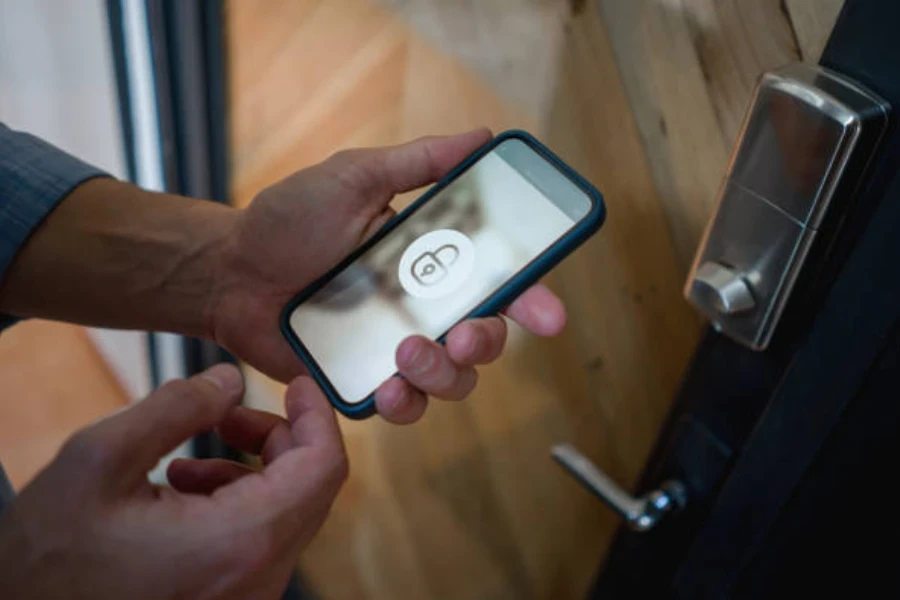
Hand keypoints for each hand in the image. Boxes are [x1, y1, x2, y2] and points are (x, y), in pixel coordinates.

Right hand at [0, 365, 346, 598]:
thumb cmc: (47, 558)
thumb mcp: (98, 460)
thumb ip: (175, 407)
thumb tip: (230, 379)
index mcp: (238, 542)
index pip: (323, 468)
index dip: (318, 415)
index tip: (298, 384)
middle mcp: (257, 580)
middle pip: (310, 489)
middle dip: (278, 438)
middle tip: (228, 415)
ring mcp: (248, 599)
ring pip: (286, 515)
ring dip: (252, 472)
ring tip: (190, 457)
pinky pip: (260, 544)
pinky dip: (238, 506)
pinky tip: (183, 492)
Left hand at [210, 129, 566, 422]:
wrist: (229, 270)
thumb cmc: (288, 221)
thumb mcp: (354, 177)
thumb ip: (418, 163)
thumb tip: (482, 136)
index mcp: (431, 261)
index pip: (498, 282)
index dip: (532, 299)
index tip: (550, 316)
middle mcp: (422, 307)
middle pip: (485, 340)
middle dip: (486, 344)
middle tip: (461, 335)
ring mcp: (393, 347)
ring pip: (452, 381)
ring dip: (443, 376)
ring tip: (405, 353)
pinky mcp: (362, 380)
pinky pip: (403, 406)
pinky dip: (404, 404)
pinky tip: (385, 389)